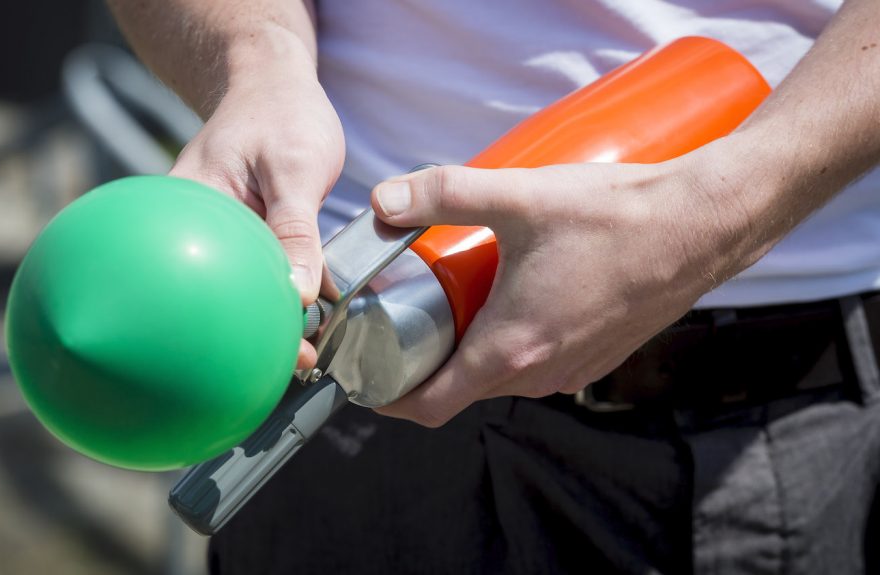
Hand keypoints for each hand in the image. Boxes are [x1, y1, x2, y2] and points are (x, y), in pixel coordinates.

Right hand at [170, 62, 344, 368]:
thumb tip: (300, 293)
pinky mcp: (239, 236)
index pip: (211, 280)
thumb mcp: (294, 167)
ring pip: (239, 286)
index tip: (284, 355)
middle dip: (257, 333)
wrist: (270, 84)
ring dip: (273, 317)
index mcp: (193, 209)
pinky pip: (255, 271)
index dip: (245, 323)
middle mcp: (194, 227)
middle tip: (300, 365)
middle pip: (220, 293)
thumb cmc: (278, 114)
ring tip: (307, 353)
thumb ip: (296, 229)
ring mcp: (216, 233)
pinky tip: (307, 315)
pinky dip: (281, 291)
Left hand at [370, 145, 755, 425]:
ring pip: (497, 376)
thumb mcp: (518, 196)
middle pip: (458, 388)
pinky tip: (506, 297)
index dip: (386, 395)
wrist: (704, 224)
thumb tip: (383, 199)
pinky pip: (533, 364)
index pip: (428, 405)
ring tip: (450, 299)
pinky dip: (507, 343)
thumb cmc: (618, 216)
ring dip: (467, 349)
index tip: (362, 370)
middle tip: (401, 313)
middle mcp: (541, 372)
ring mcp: (573, 369)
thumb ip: (443, 193)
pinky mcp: (595, 356)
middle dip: (422, 360)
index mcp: (511, 349)